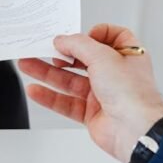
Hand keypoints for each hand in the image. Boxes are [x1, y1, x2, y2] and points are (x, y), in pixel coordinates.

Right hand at [19, 24, 162, 162]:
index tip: (76, 36)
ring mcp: (102, 94)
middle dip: (60, 54)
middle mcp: (115, 74)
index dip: (93, 34)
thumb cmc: (132, 93)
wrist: (135, 128)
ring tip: (27, 65)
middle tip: (40, 50)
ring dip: (47, 73)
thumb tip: (62, 40)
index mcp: (127, 56)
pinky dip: (49, 97)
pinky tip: (35, 90)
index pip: (110, 37)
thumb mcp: (103, 56)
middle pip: (82, 60)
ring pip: (69, 81)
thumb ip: (79, 45)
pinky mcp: (91, 113)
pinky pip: (65, 102)